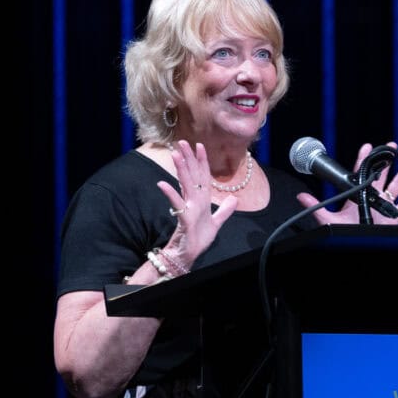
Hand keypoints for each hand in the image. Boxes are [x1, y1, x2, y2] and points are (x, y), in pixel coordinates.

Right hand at [156, 140, 237, 268]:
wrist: (189, 254)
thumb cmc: (199, 239)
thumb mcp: (216, 223)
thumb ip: (224, 211)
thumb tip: (234, 199)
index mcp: (201, 200)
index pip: (202, 176)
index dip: (202, 161)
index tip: (200, 145)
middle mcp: (194, 201)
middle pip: (192, 176)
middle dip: (188, 158)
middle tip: (182, 142)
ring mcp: (188, 208)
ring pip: (185, 185)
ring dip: (181, 170)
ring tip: (175, 154)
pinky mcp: (184, 219)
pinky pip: (177, 204)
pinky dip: (170, 194)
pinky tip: (162, 183)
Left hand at [296, 142, 397, 224]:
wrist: (355, 244)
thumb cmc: (343, 233)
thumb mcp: (327, 219)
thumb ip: (316, 206)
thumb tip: (300, 196)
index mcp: (357, 198)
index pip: (360, 174)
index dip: (363, 159)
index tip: (367, 146)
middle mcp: (371, 200)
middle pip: (381, 177)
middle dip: (387, 161)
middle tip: (392, 147)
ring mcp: (383, 208)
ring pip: (396, 188)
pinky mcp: (393, 218)